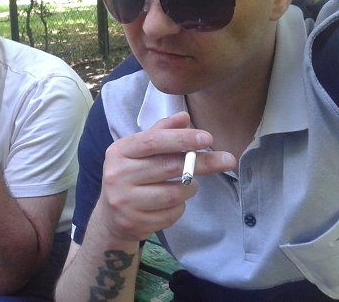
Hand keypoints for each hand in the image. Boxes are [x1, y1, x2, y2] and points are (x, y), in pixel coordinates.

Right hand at [94, 112, 234, 242]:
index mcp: (119, 151)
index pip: (153, 141)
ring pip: (174, 193)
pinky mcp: (134, 222)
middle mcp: (117, 175)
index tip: (208, 138)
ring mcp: (124, 201)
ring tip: (190, 184)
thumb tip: (184, 116)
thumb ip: (161, 132)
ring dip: (190, 188)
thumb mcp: (139, 151)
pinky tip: (174, 202)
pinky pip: (171, 214)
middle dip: (202, 163)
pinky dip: (180, 207)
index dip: (182, 139)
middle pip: (168, 166)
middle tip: (227, 160)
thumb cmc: (131, 176)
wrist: (111, 216)